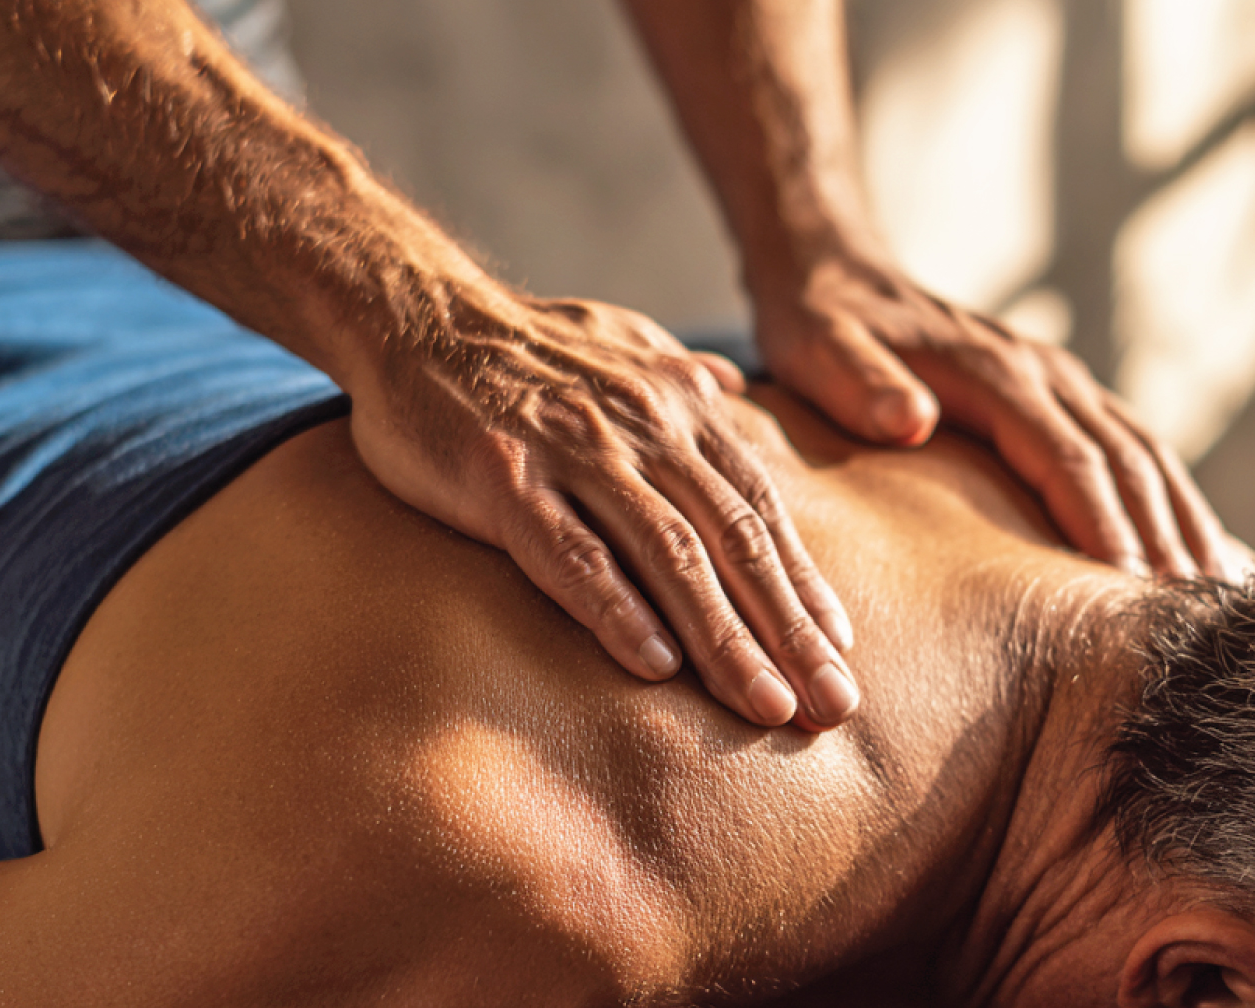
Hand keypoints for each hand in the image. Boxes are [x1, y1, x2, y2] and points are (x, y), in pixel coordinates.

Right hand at [344, 284, 859, 728]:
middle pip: (733, 540)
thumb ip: (683, 375)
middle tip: (830, 705)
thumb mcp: (624, 342)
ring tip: (766, 705)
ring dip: (724, 637)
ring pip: (667, 555)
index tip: (838, 649)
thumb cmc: (526, 344)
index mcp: (679, 407)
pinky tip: (654, 667)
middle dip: (789, 630)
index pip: (759, 506)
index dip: (803, 581)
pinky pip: (569, 552)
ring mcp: (574, 451)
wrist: (416, 309)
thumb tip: (734, 388)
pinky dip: (616, 609)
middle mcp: (643, 429)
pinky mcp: (503, 476)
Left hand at [752, 249, 1241, 581]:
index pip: (1069, 459)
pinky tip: (1187, 545)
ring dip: (1182, 519)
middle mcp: (1043, 371)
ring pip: (1144, 452)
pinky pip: (1130, 445)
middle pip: (1128, 461)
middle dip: (1164, 539)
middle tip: (1192, 624)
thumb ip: (859, 385)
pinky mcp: (1056, 391)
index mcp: (993, 371)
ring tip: (1212, 596)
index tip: (1133, 592)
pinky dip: (1166, 495)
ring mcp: (1057, 377)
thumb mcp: (818, 349)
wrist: (833, 269)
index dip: (1105, 527)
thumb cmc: (820, 323)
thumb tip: (910, 420)